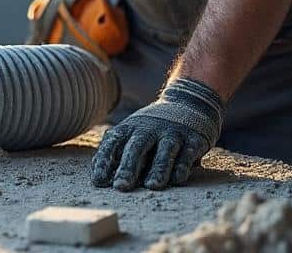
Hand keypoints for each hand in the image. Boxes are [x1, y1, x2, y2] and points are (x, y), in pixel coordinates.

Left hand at [91, 77, 223, 190]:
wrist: (188, 103)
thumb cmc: (152, 129)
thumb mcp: (132, 133)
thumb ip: (116, 153)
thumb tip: (97, 177)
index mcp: (130, 128)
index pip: (113, 143)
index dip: (105, 161)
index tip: (98, 181)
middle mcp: (150, 128)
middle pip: (137, 147)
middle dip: (128, 167)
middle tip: (121, 187)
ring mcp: (173, 132)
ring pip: (165, 150)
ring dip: (158, 168)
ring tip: (151, 186)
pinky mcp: (194, 139)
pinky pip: (188, 153)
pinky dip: (183, 165)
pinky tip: (177, 179)